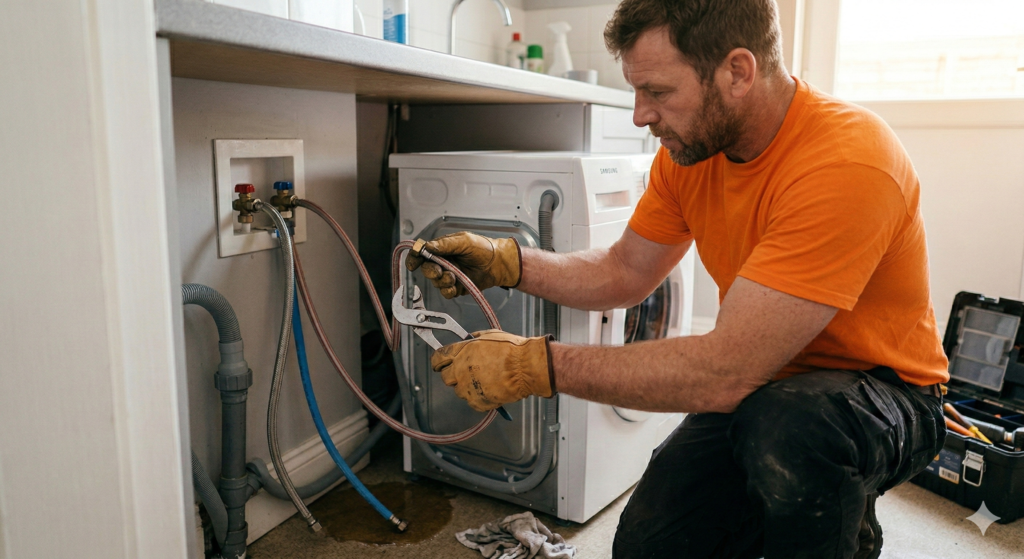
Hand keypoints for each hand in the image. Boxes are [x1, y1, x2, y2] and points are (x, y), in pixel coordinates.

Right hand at [405, 232, 521, 298]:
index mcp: (442, 249)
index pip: (422, 253)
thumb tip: (427, 246)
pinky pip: (446, 293)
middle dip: (430, 272)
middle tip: (440, 271)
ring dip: (443, 281)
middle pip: (426, 269)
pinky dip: (449, 290)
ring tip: (454, 276)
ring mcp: (449, 275)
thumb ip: (444, 244)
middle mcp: (444, 262)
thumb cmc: (484, 248)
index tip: (413, 263)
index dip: (414, 258)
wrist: (499, 263)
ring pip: (436, 283)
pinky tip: (456, 286)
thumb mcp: (463, 241)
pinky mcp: (456, 287)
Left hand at [431, 330, 553, 411]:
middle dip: (453, 374)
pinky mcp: (477, 401)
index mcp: (462, 351)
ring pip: (459, 390)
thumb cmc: (512, 350)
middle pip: (445, 377)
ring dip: (467, 386)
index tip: (438, 364)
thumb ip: (473, 340)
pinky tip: (490, 389)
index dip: (438, 361)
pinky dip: (479, 397)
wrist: (527, 368)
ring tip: (485, 380)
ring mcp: (468, 387)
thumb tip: (467, 342)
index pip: (438, 357)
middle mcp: (460, 370)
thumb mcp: (489, 335)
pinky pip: (472, 401)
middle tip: (465, 372)